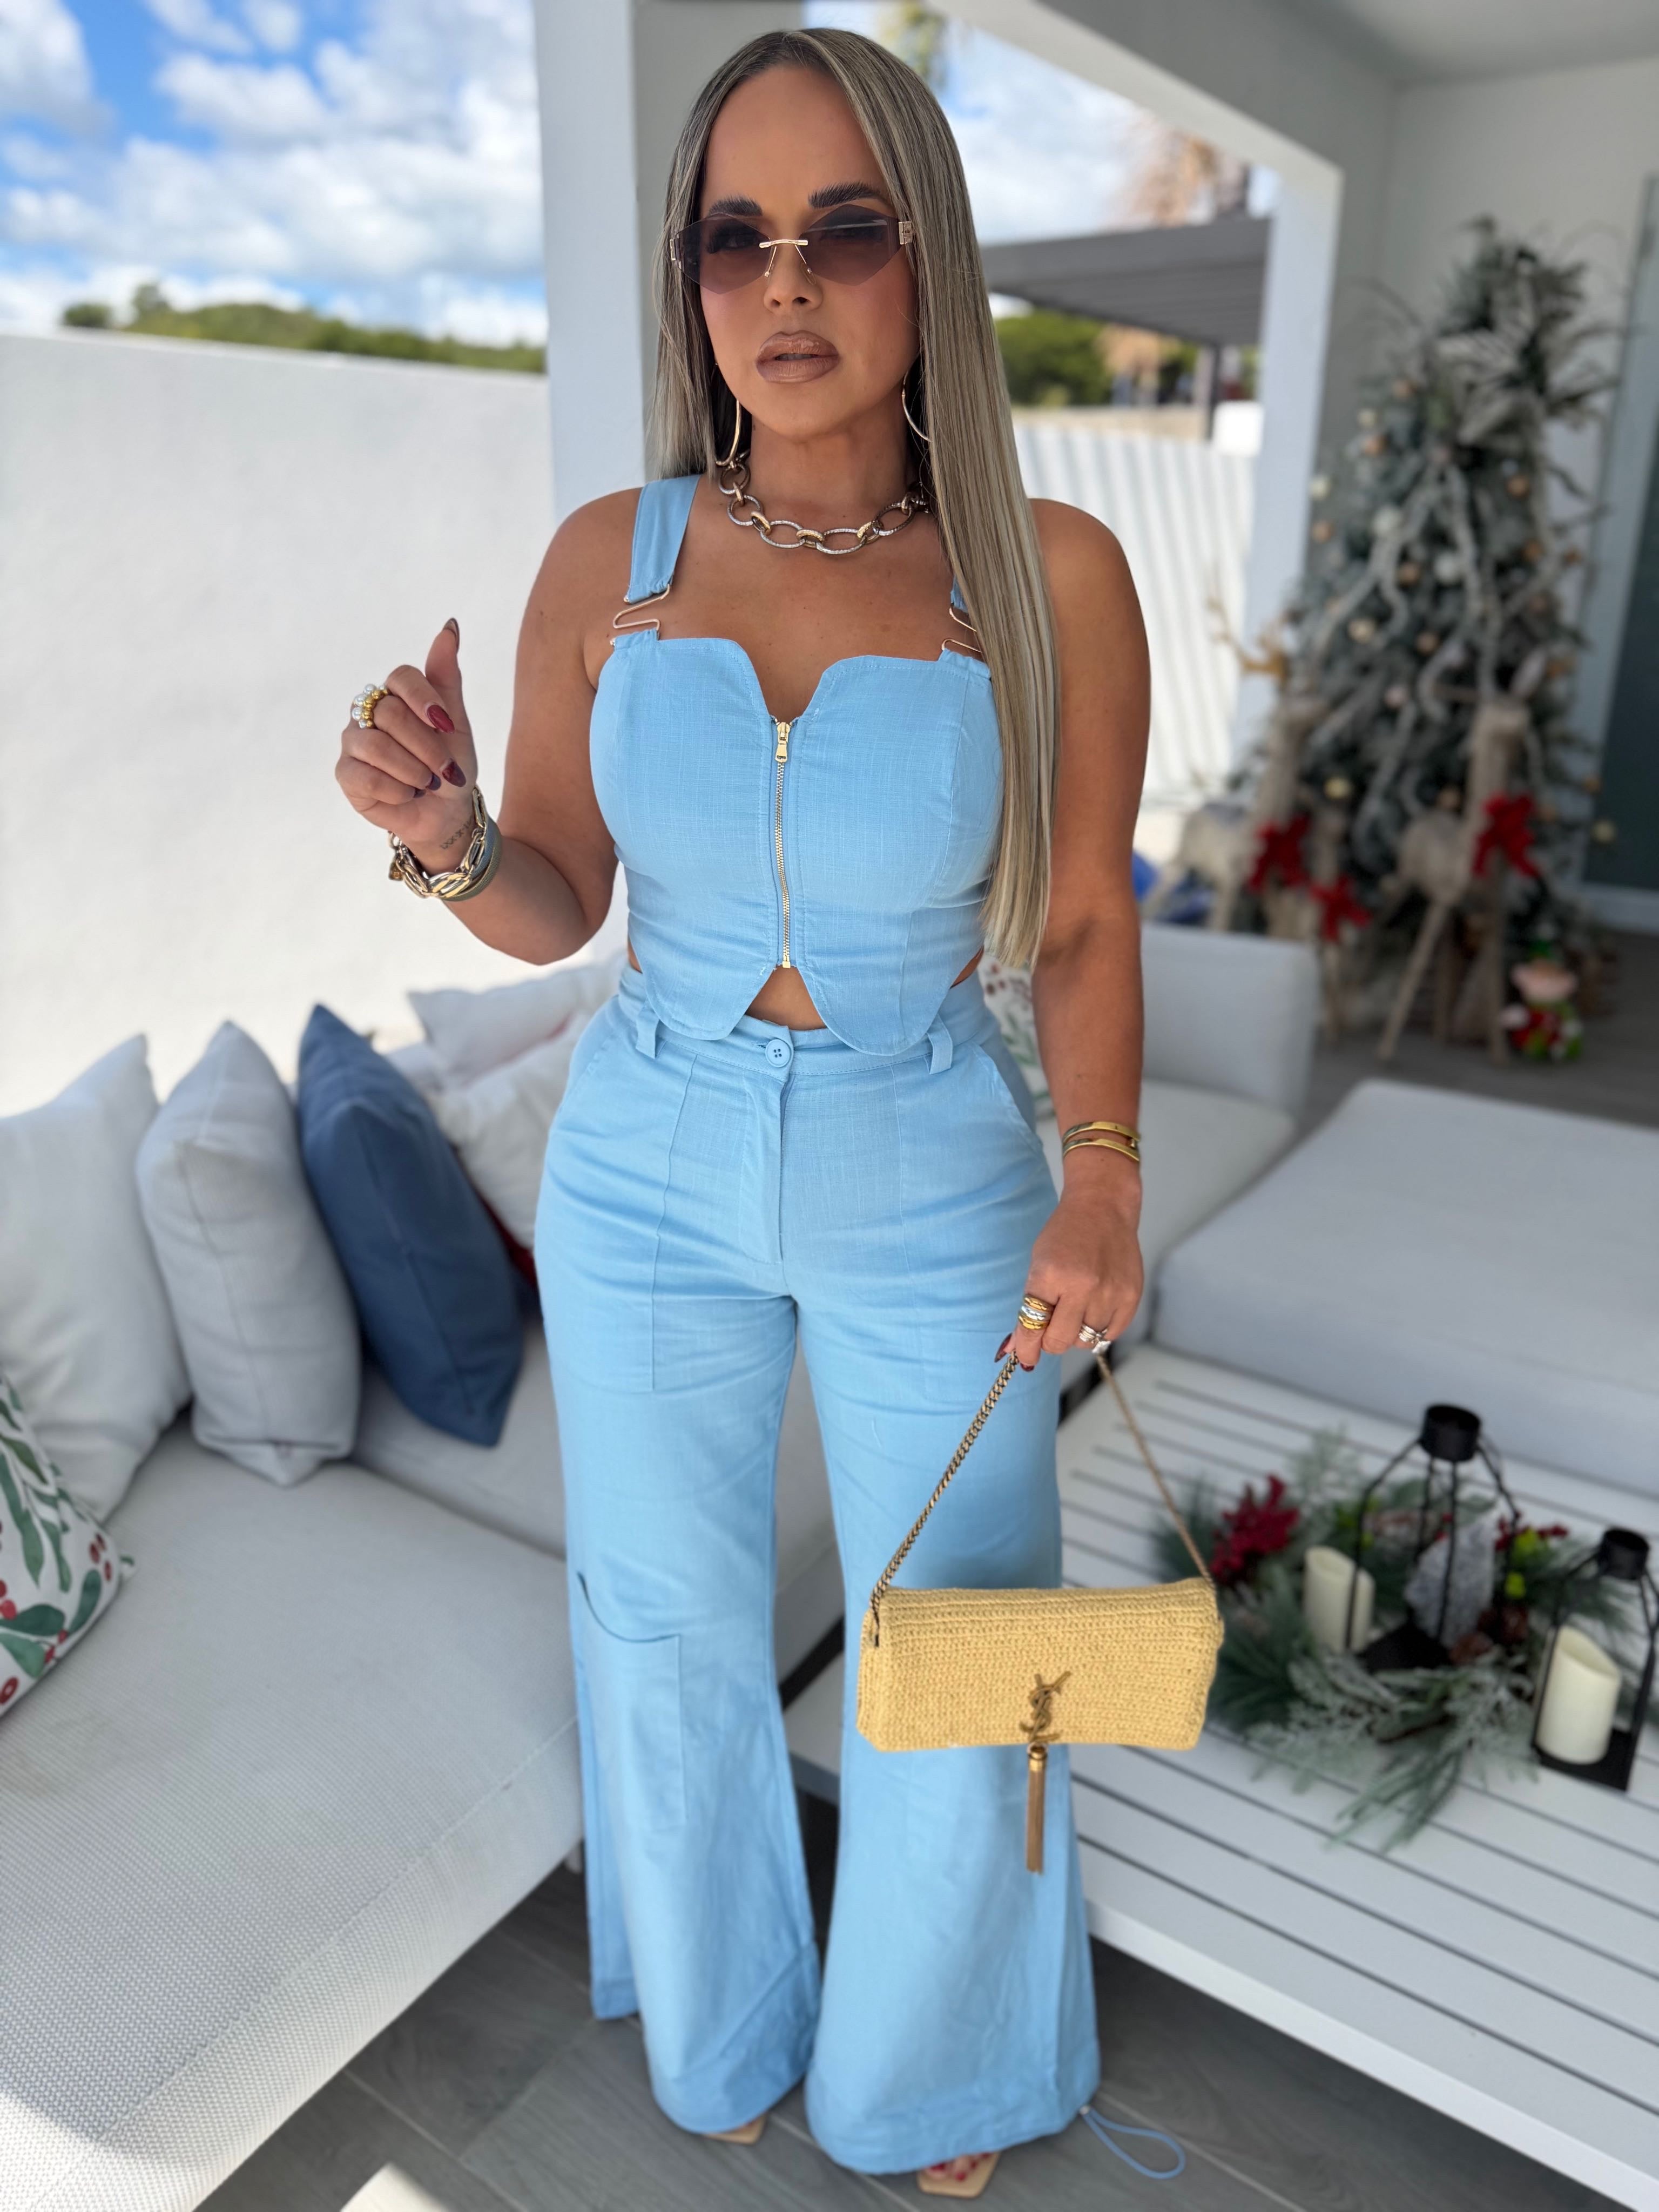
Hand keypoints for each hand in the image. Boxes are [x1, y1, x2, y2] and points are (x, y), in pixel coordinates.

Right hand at [335, 618, 478, 865]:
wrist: (447, 813)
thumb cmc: (450, 766)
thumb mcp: (456, 724)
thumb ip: (447, 677)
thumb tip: (450, 625)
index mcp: (396, 695)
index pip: (401, 677)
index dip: (425, 700)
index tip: (447, 725)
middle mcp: (369, 713)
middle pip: (390, 713)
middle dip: (426, 746)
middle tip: (444, 769)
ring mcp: (353, 742)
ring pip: (375, 745)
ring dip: (412, 770)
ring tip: (425, 784)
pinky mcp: (346, 774)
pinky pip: (365, 775)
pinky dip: (396, 790)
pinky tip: (406, 795)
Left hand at [999, 1160, 1142, 1370]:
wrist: (1103, 1208)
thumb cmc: (1065, 1235)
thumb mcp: (1038, 1265)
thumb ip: (1029, 1307)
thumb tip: (1015, 1349)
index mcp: (1051, 1275)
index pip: (1033, 1327)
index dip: (1026, 1349)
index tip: (1024, 1358)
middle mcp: (1083, 1286)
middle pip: (1060, 1342)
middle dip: (1050, 1341)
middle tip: (1050, 1328)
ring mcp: (1110, 1292)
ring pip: (1086, 1341)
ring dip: (1076, 1333)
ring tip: (1076, 1308)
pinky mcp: (1131, 1296)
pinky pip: (1111, 1334)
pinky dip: (1099, 1329)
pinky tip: (1094, 1308)